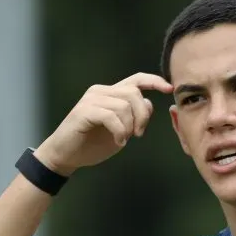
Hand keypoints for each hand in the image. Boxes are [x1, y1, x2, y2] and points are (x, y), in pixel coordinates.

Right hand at [35, 72, 172, 175]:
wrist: (66, 155)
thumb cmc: (91, 144)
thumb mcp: (121, 130)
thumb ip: (134, 116)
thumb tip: (149, 104)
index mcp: (110, 93)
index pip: (136, 80)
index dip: (154, 81)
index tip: (169, 89)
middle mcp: (101, 92)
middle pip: (134, 94)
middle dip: (143, 116)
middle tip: (138, 135)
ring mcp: (91, 100)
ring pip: (124, 105)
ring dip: (129, 126)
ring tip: (124, 139)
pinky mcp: (84, 111)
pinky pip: (111, 116)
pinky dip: (119, 131)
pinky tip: (118, 141)